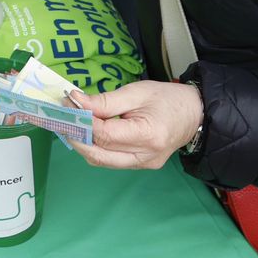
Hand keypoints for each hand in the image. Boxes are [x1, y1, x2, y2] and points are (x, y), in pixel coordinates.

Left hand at [66, 80, 203, 169]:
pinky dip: (95, 147)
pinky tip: (88, 132)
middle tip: (62, 115)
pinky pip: (109, 160)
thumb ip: (106, 100)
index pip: (104, 134)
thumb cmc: (169, 99)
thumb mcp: (138, 91)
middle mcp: (145, 157)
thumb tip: (77, 102)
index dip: (82, 120)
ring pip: (101, 160)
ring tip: (72, 122)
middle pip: (98, 153)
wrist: (195, 115)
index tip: (68, 102)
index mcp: (148, 135)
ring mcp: (143, 165)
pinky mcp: (140, 166)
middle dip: (75, 135)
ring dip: (82, 143)